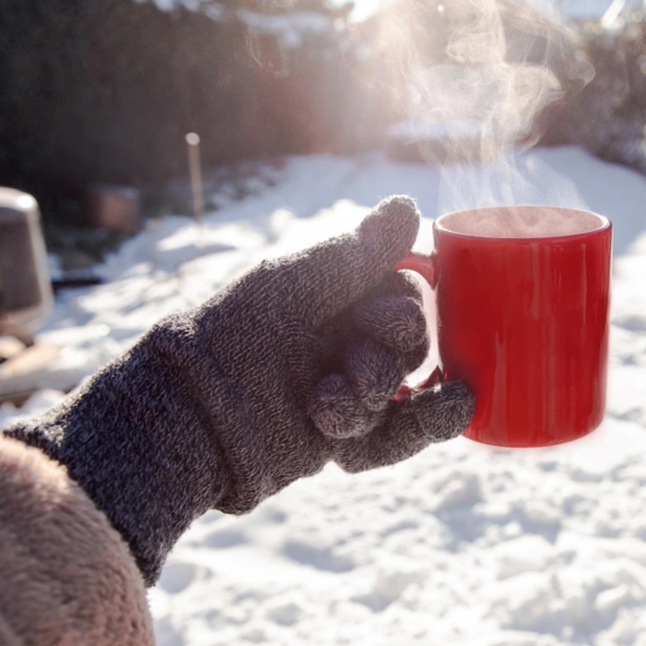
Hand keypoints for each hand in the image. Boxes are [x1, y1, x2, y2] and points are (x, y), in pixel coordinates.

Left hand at [5, 196, 472, 584]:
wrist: (191, 414)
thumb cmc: (234, 331)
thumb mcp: (297, 281)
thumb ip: (359, 251)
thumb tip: (411, 205)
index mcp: (337, 294)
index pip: (408, 292)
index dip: (401, 306)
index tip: (370, 313)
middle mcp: (347, 337)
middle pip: (414, 341)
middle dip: (385, 354)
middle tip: (343, 363)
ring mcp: (348, 389)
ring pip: (406, 388)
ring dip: (373, 394)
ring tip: (327, 407)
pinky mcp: (347, 439)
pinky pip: (402, 435)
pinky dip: (426, 425)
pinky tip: (454, 406)